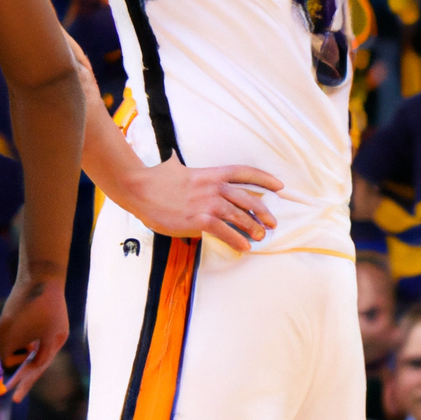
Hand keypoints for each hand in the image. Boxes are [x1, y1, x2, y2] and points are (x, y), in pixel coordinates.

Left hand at [0, 274, 69, 402]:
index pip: (37, 369)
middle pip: (38, 359)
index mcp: (54, 342)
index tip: (11, 397)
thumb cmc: (25, 305)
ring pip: (35, 346)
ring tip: (9, 354)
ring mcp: (54, 323)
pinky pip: (35, 332)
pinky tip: (15, 332)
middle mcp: (57, 334)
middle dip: (22, 371)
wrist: (41, 271)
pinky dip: (23, 338)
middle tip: (10, 386)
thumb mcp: (9, 334)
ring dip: (21, 352)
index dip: (23, 383)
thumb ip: (2, 356)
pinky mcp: (47, 312)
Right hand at [134, 154, 282, 251]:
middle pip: (248, 197)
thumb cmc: (160, 181)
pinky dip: (236, 240)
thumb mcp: (186, 173)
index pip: (245, 172)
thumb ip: (202, 179)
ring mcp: (206, 202)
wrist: (141, 188)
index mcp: (212, 173)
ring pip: (239, 215)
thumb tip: (210, 185)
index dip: (265, 179)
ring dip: (252, 227)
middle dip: (263, 210)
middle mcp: (213, 186)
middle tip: (272, 222)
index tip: (280, 186)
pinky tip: (244, 247)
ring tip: (260, 236)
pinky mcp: (198, 219)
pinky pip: (224, 231)